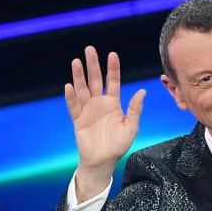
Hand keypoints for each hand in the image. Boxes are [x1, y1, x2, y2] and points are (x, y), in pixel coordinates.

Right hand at [65, 46, 145, 184]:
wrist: (103, 161)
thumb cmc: (118, 145)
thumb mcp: (131, 127)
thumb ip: (135, 110)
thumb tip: (142, 92)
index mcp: (113, 103)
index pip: (113, 81)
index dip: (112, 68)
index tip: (112, 54)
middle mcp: (99, 103)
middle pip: (95, 80)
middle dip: (93, 65)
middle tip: (89, 49)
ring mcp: (87, 110)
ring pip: (82, 89)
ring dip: (79, 76)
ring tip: (76, 62)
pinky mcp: (77, 119)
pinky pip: (73, 106)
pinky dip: (71, 97)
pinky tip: (69, 86)